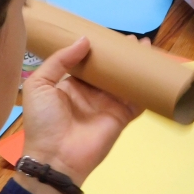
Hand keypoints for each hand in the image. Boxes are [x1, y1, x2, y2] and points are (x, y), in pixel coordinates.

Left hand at [22, 37, 142, 186]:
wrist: (55, 158)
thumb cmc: (43, 121)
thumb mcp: (39, 85)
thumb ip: (59, 60)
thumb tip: (85, 40)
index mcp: (71, 84)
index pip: (89, 62)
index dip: (100, 49)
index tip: (110, 36)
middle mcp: (91, 93)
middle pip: (110, 70)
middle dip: (122, 55)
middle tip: (135, 41)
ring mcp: (108, 105)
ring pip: (126, 81)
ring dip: (136, 67)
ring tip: (147, 50)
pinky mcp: (121, 117)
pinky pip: (137, 100)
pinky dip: (146, 88)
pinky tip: (154, 73)